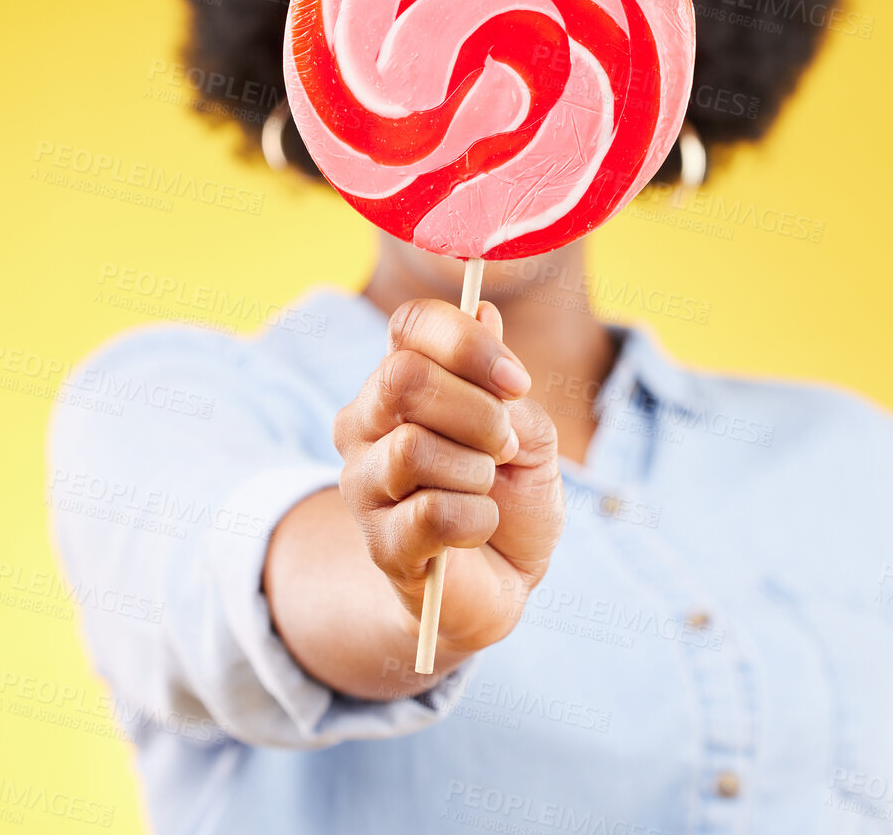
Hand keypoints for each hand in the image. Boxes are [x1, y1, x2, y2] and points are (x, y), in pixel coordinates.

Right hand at [332, 298, 564, 656]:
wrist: (507, 580)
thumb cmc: (513, 494)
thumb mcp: (529, 432)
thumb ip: (504, 384)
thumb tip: (483, 311)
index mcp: (403, 379)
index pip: (411, 324)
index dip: (466, 343)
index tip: (516, 383)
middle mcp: (366, 422)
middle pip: (402, 378)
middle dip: (477, 411)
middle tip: (505, 444)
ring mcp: (363, 483)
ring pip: (413, 448)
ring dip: (476, 471)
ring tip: (485, 489)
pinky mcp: (379, 542)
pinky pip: (431, 511)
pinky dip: (477, 519)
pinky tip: (476, 528)